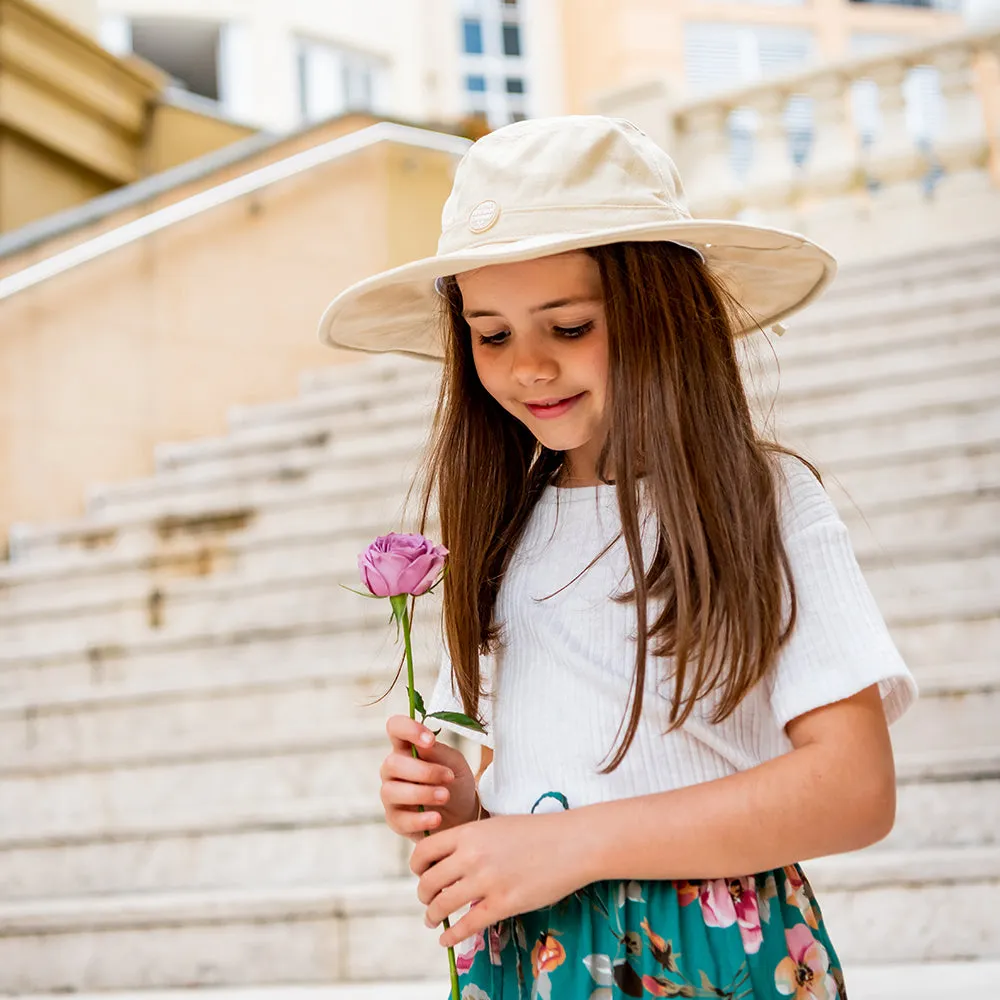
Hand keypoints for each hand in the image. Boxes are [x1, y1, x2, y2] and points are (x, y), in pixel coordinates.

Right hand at [380, 715, 479, 840]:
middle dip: (423, 771)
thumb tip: (424, 744)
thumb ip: (438, 752)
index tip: (430, 740)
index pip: (395, 727)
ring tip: (445, 796)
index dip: (408, 729)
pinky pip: (400, 819)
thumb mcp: (454, 762)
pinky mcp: (395, 820)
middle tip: (449, 777)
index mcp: (406, 747)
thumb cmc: (455, 782)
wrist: (463, 814)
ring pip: (392, 791)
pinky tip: (436, 817)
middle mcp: (393, 769)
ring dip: (422, 793)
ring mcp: (391, 795)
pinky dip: (420, 819)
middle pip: (392, 763)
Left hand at [411, 811, 588, 948]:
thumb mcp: (497, 826)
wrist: (572, 843)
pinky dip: (452, 936)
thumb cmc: (538, 831)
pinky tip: (447, 940)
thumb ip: (472, 841)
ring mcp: (486, 881)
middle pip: (428, 881)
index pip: (424, 851)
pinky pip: (467, 925)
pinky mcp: (503, 904)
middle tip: (428, 900)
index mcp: (469, 832)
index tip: (421, 874)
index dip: (417, 867)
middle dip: (424, 895)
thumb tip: (451, 859)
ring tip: (433, 919)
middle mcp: (471, 856)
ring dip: (433, 916)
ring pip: (442, 905)